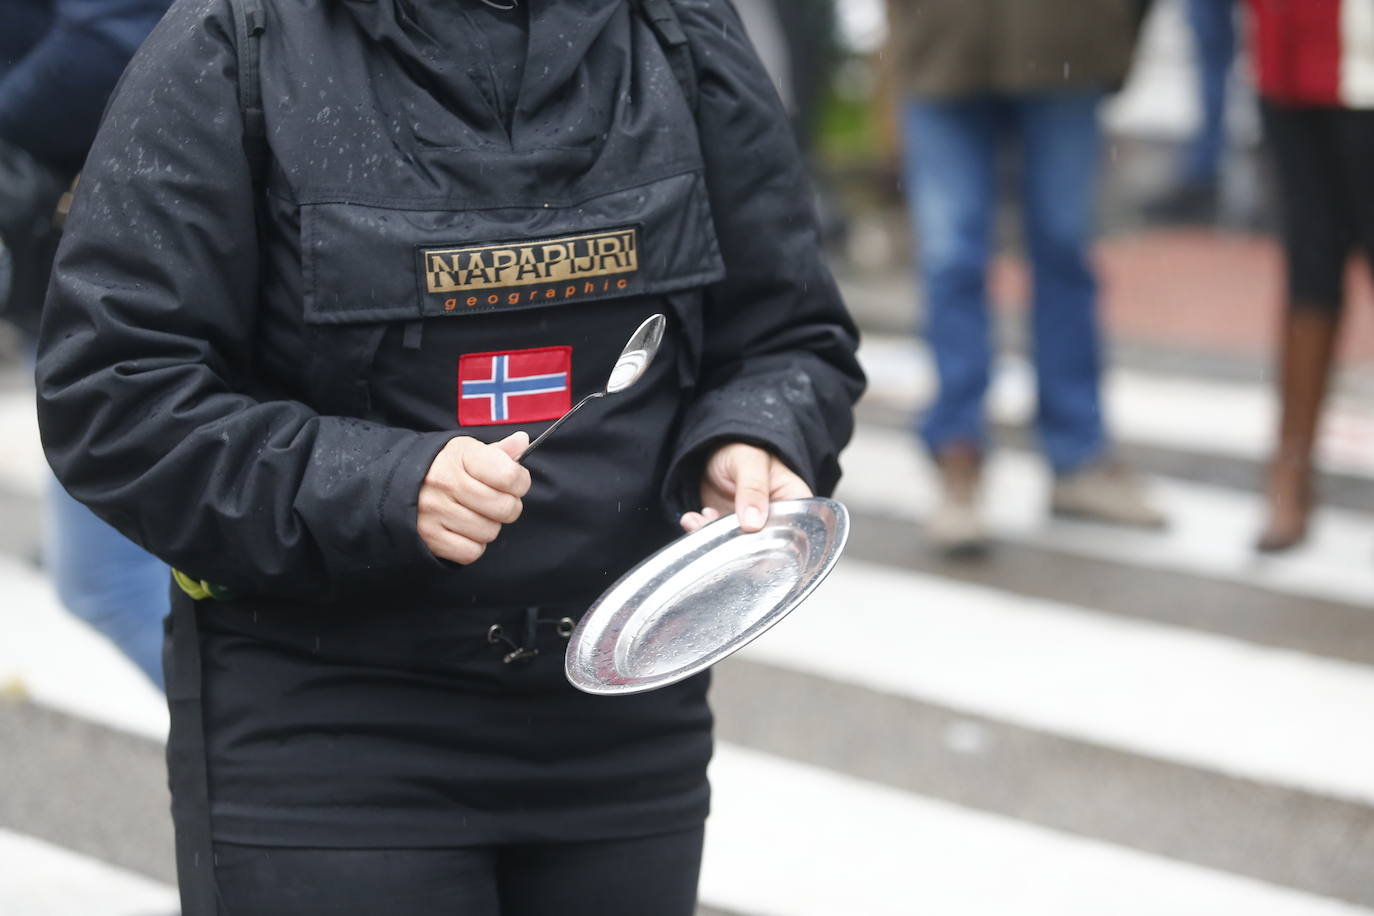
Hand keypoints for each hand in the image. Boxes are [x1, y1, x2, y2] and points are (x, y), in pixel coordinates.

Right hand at [417, 432, 531, 564]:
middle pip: (505, 508)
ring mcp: (435, 511)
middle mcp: (446, 482)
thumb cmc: (444, 468)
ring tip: (476, 514)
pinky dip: (473, 545)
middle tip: (497, 502)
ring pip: (489, 532)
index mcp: (460, 455)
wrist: (397, 485)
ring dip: (489, 526)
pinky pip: (471, 552)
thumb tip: (523, 442)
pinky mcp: (429, 537)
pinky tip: (465, 530)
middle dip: (509, 507)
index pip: (509, 476)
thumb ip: (499, 451)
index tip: (514, 482)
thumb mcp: (468, 451)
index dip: (520, 482)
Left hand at [680, 442, 811, 533]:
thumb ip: (753, 489)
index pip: (798, 531)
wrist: (715, 447)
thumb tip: (753, 523)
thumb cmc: (743, 447)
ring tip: (700, 520)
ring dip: (716, 538)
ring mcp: (753, 526)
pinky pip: (718, 540)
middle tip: (719, 533)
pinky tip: (694, 519)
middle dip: (740, 544)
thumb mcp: (750, 462)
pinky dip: (704, 532)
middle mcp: (777, 519)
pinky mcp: (730, 529)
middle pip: (767, 546)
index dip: (779, 544)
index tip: (752, 541)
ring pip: (739, 546)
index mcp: (796, 501)